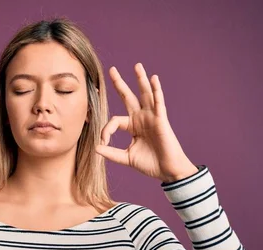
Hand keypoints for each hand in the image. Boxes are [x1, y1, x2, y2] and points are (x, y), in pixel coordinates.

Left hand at [94, 63, 197, 182]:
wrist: (167, 171)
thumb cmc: (150, 164)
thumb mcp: (126, 158)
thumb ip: (111, 153)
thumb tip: (95, 148)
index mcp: (132, 126)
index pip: (114, 121)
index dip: (105, 131)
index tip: (103, 142)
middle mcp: (141, 118)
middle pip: (128, 97)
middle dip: (120, 84)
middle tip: (111, 70)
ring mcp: (152, 117)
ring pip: (145, 94)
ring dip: (141, 80)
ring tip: (137, 65)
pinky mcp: (161, 120)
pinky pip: (159, 102)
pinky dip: (157, 90)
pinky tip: (154, 78)